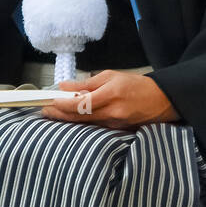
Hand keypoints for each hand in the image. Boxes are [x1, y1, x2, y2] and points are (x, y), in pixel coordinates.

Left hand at [41, 70, 176, 128]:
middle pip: (79, 116)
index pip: (81, 102)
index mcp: (112, 94)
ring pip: (84, 123)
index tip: (49, 100)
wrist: (162, 100)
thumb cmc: (136, 84)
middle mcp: (112, 111)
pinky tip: (70, 117)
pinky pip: (93, 126)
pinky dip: (80, 121)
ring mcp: (114, 123)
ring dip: (66, 118)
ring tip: (52, 112)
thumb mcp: (113, 76)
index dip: (63, 104)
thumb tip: (65, 86)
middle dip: (58, 113)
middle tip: (43, 109)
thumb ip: (88, 82)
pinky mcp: (116, 130)